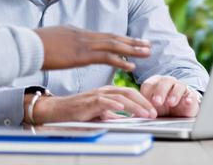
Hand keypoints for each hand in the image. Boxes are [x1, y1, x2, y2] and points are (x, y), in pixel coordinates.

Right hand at [27, 86, 157, 123]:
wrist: (58, 110)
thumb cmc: (78, 112)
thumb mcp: (100, 113)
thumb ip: (113, 115)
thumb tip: (127, 120)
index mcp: (108, 92)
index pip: (130, 93)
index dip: (143, 101)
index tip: (153, 110)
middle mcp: (104, 91)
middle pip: (129, 93)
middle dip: (144, 102)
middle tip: (154, 113)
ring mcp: (97, 95)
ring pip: (121, 97)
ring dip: (136, 106)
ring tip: (145, 114)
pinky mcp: (90, 101)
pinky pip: (106, 102)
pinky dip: (116, 105)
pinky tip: (124, 110)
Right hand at [34, 26, 150, 70]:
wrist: (26, 45)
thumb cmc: (33, 45)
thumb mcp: (51, 41)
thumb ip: (62, 43)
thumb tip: (65, 48)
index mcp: (76, 32)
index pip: (103, 36)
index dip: (119, 39)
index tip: (132, 41)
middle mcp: (83, 35)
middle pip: (113, 38)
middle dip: (131, 42)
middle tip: (147, 44)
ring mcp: (83, 44)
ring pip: (114, 45)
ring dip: (132, 49)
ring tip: (147, 52)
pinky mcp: (81, 55)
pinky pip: (106, 57)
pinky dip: (121, 60)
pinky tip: (131, 65)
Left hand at [139, 75, 200, 116]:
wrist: (180, 111)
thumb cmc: (162, 108)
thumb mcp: (151, 109)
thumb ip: (142, 111)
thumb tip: (131, 117)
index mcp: (154, 83)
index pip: (149, 84)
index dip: (146, 93)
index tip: (146, 102)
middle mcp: (168, 82)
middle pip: (163, 83)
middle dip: (159, 92)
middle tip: (157, 102)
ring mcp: (180, 87)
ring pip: (178, 86)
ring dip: (174, 94)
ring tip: (171, 103)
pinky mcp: (191, 95)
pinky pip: (191, 94)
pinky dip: (189, 98)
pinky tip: (187, 102)